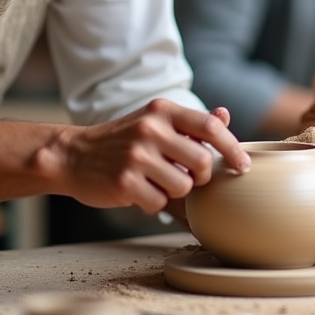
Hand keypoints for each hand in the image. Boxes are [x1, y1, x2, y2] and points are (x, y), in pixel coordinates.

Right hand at [65, 101, 249, 213]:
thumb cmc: (122, 140)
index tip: (242, 166)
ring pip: (183, 187)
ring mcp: (136, 156)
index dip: (233, 148)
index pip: (211, 127)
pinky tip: (138, 191)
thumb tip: (225, 115)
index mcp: (162, 110)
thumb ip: (190, 123)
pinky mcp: (124, 182)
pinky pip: (159, 203)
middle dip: (200, 176)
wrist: (72, 155)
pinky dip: (153, 203)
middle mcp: (150, 129)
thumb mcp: (154, 121)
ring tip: (156, 181)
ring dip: (175, 191)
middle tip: (185, 175)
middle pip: (202, 162)